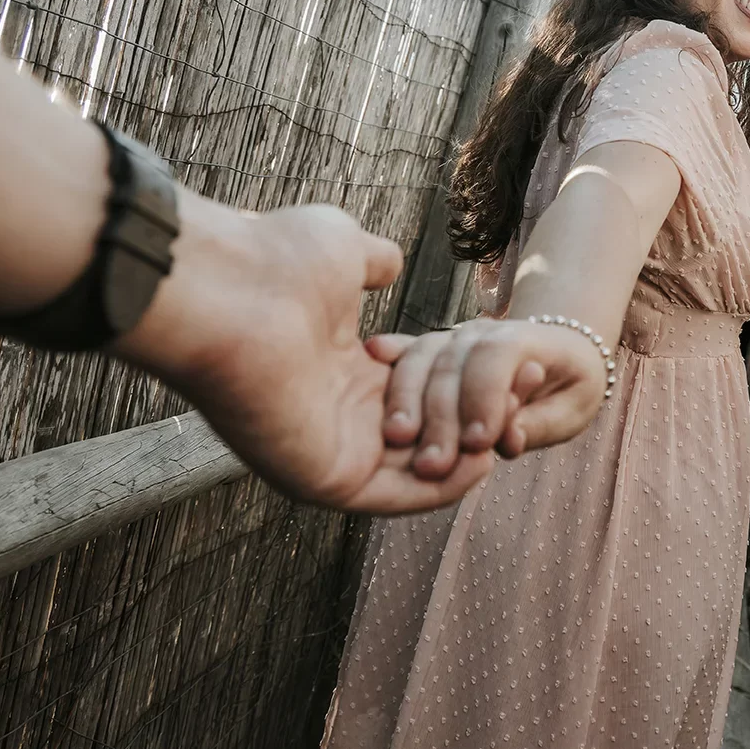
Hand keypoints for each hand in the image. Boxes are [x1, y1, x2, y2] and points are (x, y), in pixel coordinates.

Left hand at [115, 195, 495, 512]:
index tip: (515, 365)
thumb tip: (388, 261)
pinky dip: (445, 487)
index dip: (466, 382)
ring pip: (417, 469)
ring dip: (471, 454)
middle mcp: (333, 417)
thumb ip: (374, 263)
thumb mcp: (344, 252)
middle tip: (526, 396)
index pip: (417, 393)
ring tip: (513, 426)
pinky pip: (397, 496)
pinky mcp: (324, 481)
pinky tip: (484, 462)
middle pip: (424, 432)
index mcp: (337, 371)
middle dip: (479, 419)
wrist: (223, 290)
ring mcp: (328, 452)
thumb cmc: (273, 263)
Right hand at [368, 316, 610, 478]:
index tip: (478, 442)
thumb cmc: (570, 387)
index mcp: (528, 340)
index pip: (499, 358)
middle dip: (442, 415)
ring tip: (398, 436)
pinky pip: (408, 351)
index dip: (487, 397)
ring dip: (408, 397)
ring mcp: (455, 337)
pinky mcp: (434, 350)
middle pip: (453, 362)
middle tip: (432, 464)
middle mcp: (485, 332)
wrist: (562, 353)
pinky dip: (391, 355)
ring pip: (423, 356)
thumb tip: (506, 442)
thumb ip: (539, 425)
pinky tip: (373, 354)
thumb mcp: (573, 409)